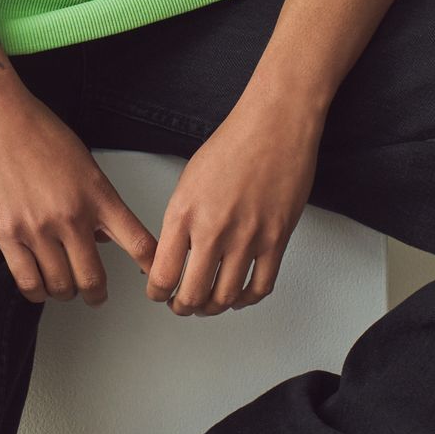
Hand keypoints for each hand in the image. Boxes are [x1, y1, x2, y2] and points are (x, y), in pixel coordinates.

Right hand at [0, 72, 159, 303]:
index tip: (155, 280)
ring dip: (65, 293)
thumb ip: (95, 199)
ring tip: (65, 290)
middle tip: (96, 296)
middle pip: (94, 278)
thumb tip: (100, 235)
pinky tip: (39, 288)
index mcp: (97, 194)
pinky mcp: (5, 233)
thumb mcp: (81, 160)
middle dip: (97, 294)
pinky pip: (27, 280)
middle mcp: (71, 215)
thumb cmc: (34, 127)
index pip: (138, 243)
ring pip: (60, 285)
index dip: (151, 269)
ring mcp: (37, 228)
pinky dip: (36, 292)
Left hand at [145, 85, 322, 316]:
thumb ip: (181, 221)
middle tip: (182, 305)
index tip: (159, 294)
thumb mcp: (189, 181)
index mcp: (184, 214)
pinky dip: (247, 299)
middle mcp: (213, 230)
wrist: (274, 125)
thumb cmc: (233, 144)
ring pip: (226, 297)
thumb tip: (175, 254)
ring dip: (213, 308)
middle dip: (183, 307)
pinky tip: (240, 296)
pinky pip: (260, 286)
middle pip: (192, 295)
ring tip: (209, 303)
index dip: (157, 293)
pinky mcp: (277, 239)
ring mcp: (248, 238)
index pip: (162, 275)